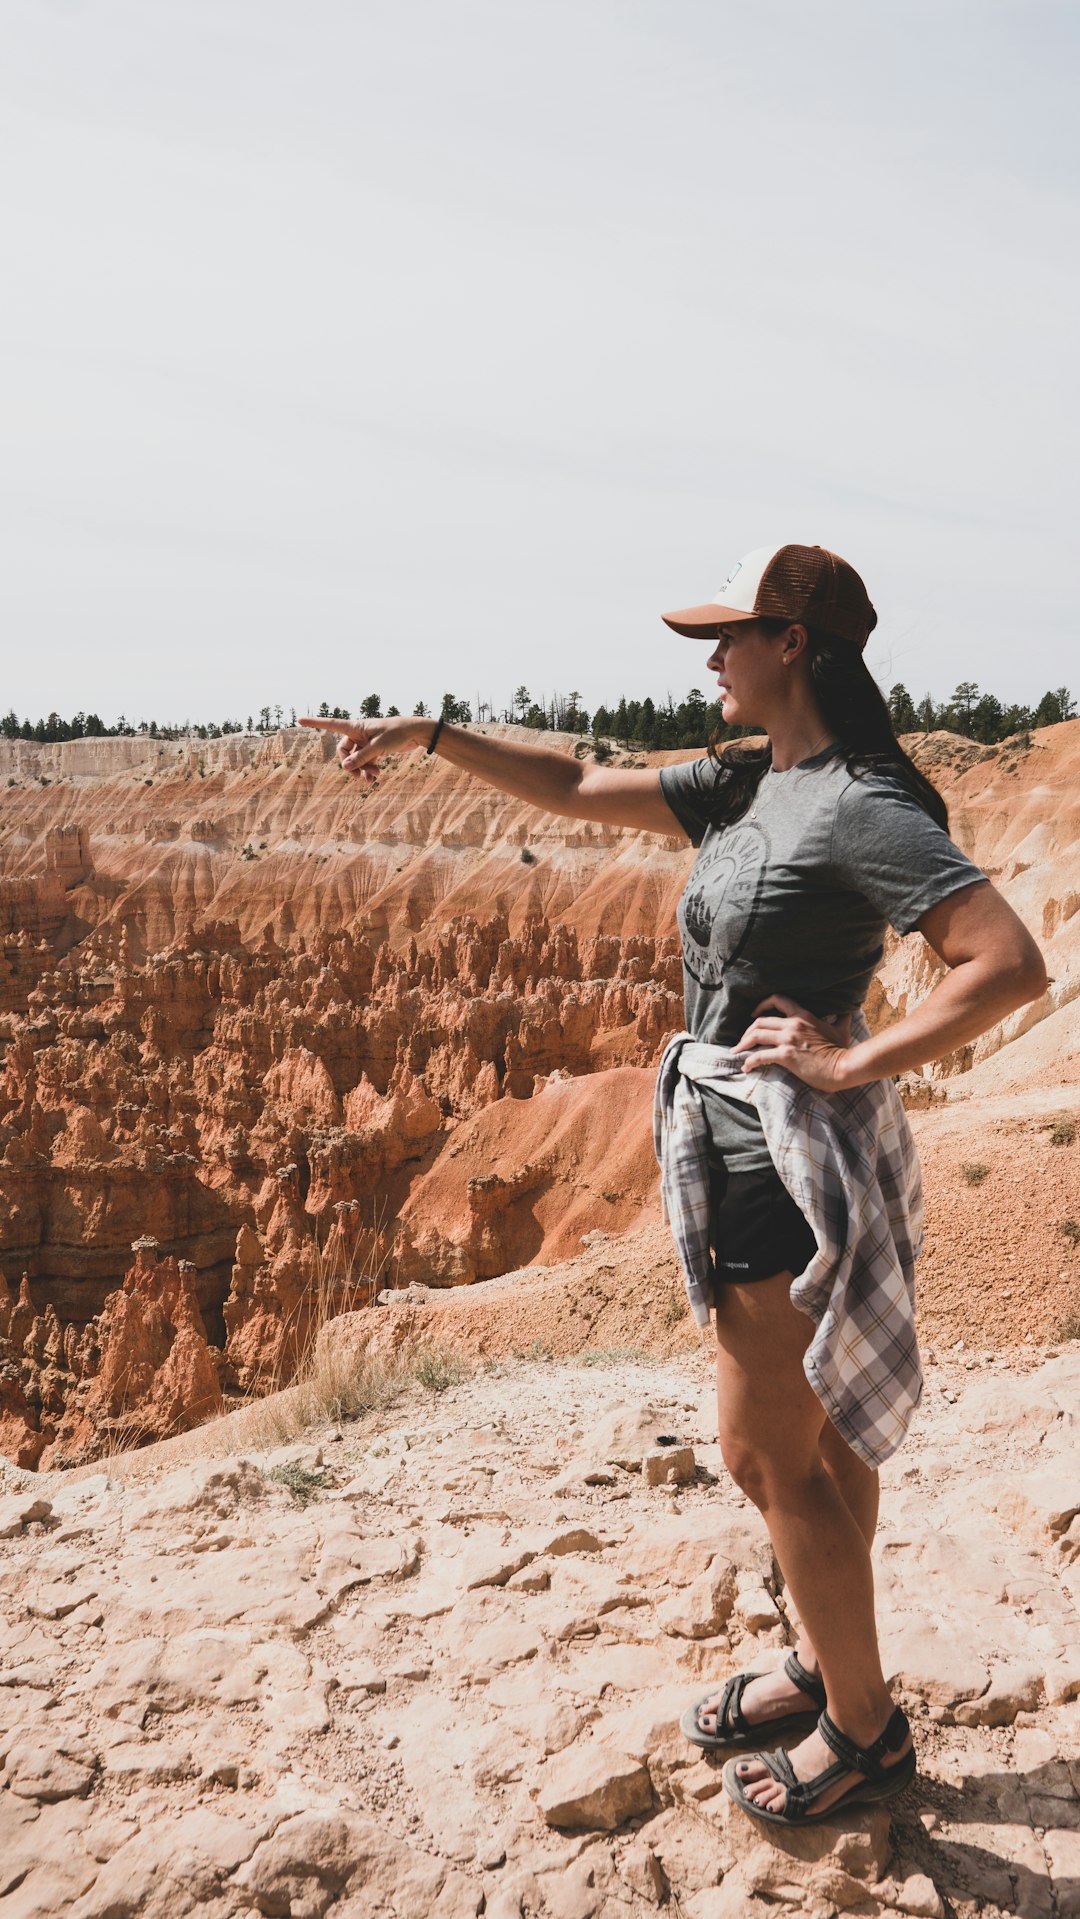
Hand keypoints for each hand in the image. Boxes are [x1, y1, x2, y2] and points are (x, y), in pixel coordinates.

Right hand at [298, 714, 425, 782]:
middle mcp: (358, 733)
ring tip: (373, 777)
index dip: (315, 722)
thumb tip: (345, 767)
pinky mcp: (374, 749)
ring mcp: (366, 741)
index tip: (299, 720)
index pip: (331, 724)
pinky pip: (365, 761)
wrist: (416, 732)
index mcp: (356, 726)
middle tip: (357, 777)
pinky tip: (375, 778)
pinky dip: (368, 770)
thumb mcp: (379, 747)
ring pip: (356, 759)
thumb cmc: (397, 733)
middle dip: (350, 765)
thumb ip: (362, 758)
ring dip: (362, 769)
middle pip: (344, 751)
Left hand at [733, 996, 854, 1092]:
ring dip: (743, 1044)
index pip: (777, 999)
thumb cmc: (842, 1050)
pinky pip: (760, 1056)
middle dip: (747, 1031)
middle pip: (760, 1020)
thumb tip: (848, 1011)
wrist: (844, 1067)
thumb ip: (842, 1018)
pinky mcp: (786, 1055)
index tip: (753, 1014)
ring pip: (756, 1035)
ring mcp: (788, 1039)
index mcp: (803, 1015)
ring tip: (736, 1053)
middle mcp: (793, 1024)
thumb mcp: (842, 1029)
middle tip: (742, 1041)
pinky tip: (746, 1068)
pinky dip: (749, 1062)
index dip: (762, 1004)